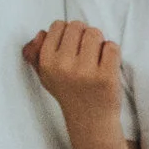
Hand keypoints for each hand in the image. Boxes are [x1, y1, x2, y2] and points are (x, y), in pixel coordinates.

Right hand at [23, 18, 122, 137]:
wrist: (90, 122)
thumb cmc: (69, 94)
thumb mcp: (46, 76)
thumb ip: (36, 54)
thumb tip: (41, 32)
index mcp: (47, 62)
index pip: (58, 26)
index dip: (68, 32)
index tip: (72, 47)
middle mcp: (63, 66)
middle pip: (78, 26)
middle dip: (84, 35)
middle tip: (86, 53)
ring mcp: (85, 72)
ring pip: (95, 33)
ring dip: (99, 42)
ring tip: (96, 59)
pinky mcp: (106, 77)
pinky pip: (112, 47)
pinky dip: (112, 52)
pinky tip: (106, 65)